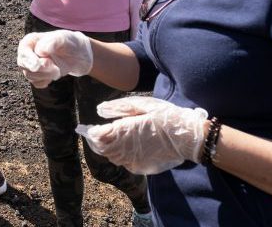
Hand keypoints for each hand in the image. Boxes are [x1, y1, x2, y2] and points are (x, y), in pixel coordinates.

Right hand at [17, 29, 92, 86]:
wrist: (79, 56)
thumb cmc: (70, 43)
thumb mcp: (64, 38)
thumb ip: (52, 41)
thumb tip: (40, 50)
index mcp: (31, 41)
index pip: (23, 51)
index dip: (29, 59)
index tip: (39, 65)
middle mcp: (28, 53)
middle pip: (24, 65)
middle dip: (40, 69)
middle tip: (55, 68)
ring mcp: (31, 65)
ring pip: (30, 76)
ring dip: (46, 75)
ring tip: (58, 70)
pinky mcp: (37, 76)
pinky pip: (36, 83)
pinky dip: (46, 81)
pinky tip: (54, 75)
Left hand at [77, 97, 207, 174]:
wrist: (187, 137)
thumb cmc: (165, 116)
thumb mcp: (143, 104)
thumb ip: (119, 107)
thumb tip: (99, 110)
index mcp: (125, 131)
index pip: (97, 136)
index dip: (89, 133)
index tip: (84, 128)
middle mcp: (126, 149)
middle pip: (101, 149)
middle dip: (95, 141)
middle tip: (92, 133)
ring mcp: (133, 161)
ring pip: (111, 157)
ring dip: (106, 149)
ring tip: (107, 139)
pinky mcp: (141, 168)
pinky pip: (124, 163)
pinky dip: (120, 155)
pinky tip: (125, 147)